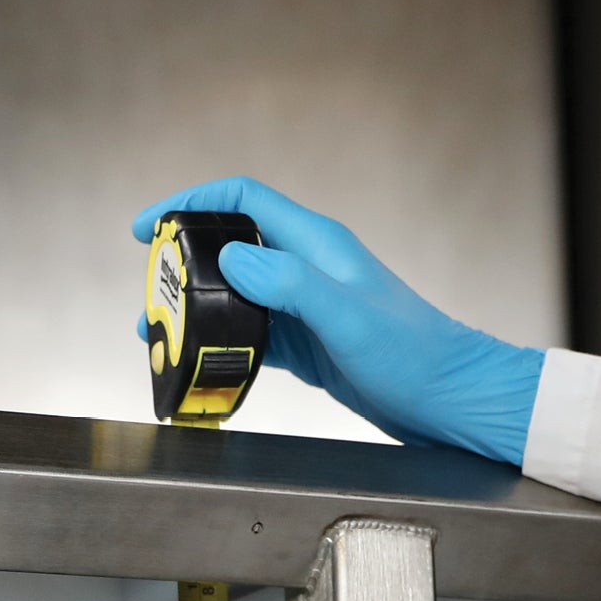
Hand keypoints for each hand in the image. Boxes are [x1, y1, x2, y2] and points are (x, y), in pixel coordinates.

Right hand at [133, 177, 544, 463]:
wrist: (452, 400)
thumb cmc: (416, 357)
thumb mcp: (348, 318)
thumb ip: (290, 285)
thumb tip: (232, 257)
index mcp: (317, 245)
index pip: (242, 199)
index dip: (190, 202)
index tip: (149, 226)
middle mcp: (309, 268)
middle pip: (230, 245)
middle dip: (182, 262)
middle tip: (149, 291)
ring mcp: (308, 305)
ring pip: (236, 293)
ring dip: (196, 307)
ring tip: (159, 332)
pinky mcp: (310, 342)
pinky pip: (253, 332)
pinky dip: (222, 342)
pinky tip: (202, 360)